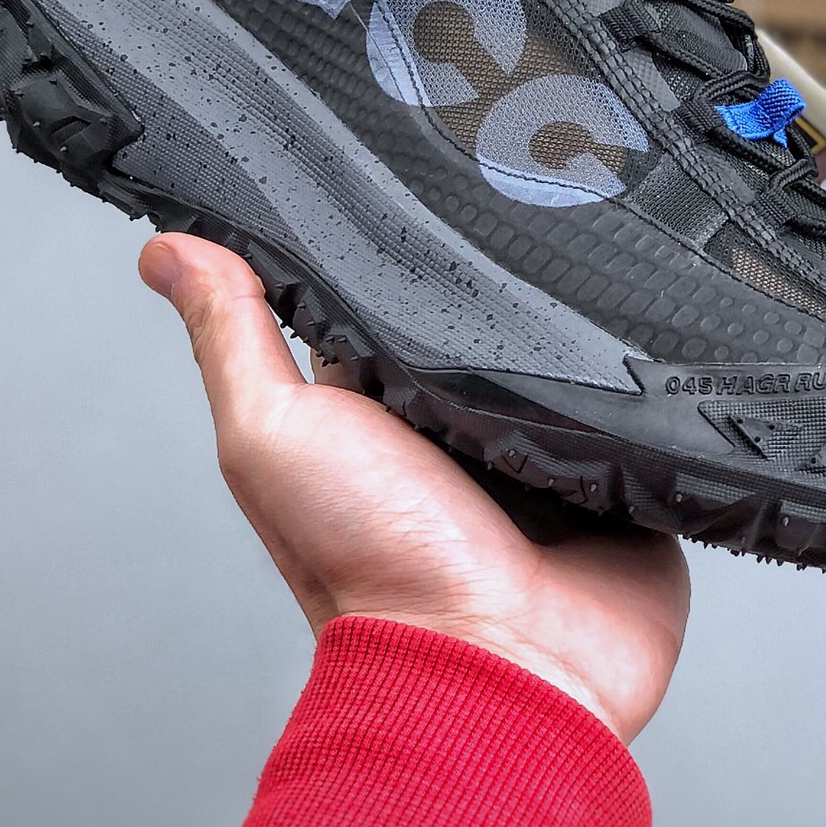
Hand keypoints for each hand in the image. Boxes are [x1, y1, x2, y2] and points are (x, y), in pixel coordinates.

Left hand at [140, 234, 690, 741]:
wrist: (498, 670)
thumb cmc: (371, 570)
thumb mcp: (276, 436)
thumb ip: (232, 339)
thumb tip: (164, 250)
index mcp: (382, 405)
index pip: (393, 293)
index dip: (402, 236)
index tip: (421, 156)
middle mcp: (464, 422)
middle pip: (493, 315)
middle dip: (510, 262)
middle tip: (529, 186)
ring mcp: (550, 448)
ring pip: (576, 349)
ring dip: (588, 314)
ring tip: (604, 234)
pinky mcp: (625, 473)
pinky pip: (649, 404)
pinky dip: (653, 375)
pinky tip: (661, 319)